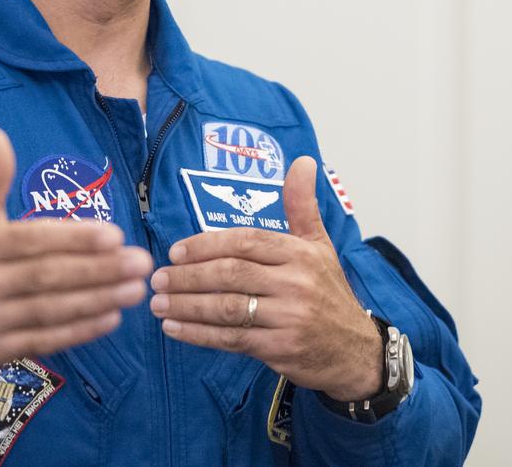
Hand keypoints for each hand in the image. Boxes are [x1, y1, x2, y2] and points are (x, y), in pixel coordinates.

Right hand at [0, 127, 152, 364]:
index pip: (31, 241)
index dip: (74, 239)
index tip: (115, 235)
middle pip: (46, 277)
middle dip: (99, 270)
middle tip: (141, 263)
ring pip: (49, 310)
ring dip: (98, 301)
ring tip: (135, 289)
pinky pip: (42, 339)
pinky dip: (79, 330)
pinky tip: (111, 317)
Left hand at [149, 156, 381, 400]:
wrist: (353, 350)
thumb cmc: (328, 293)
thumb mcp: (320, 245)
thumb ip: (302, 205)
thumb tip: (303, 161)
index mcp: (301, 253)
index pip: (246, 241)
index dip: (207, 245)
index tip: (176, 251)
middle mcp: (296, 283)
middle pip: (231, 273)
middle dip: (189, 276)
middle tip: (158, 277)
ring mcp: (289, 318)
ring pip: (227, 307)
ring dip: (187, 305)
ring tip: (158, 303)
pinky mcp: (281, 349)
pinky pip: (231, 339)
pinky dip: (198, 334)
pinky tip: (175, 328)